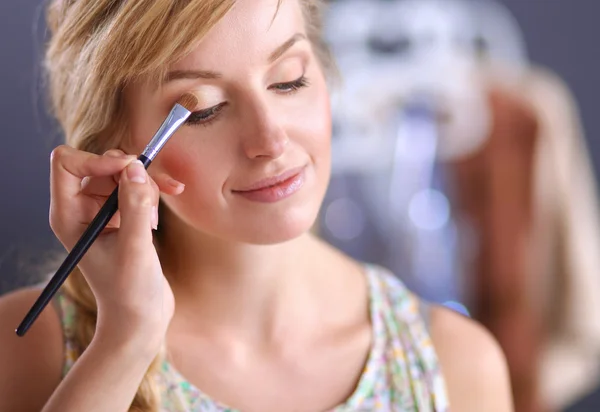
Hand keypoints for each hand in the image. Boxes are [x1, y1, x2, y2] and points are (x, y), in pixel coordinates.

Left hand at [49, 146, 184, 343]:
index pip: (68, 164)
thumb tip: (135, 167)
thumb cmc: (130, 292)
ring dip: (146, 183)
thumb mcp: (135, 249)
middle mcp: (81, 209)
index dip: (98, 160)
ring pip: (123, 172)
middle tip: (152, 194)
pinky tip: (173, 193)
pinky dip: (154, 187)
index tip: (130, 170)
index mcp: (68, 216)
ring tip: (158, 211)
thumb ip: (135, 206)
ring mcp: (101, 211)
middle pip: (100, 164)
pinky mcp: (122, 215)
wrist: (140, 317)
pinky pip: (136, 185)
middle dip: (130, 172)